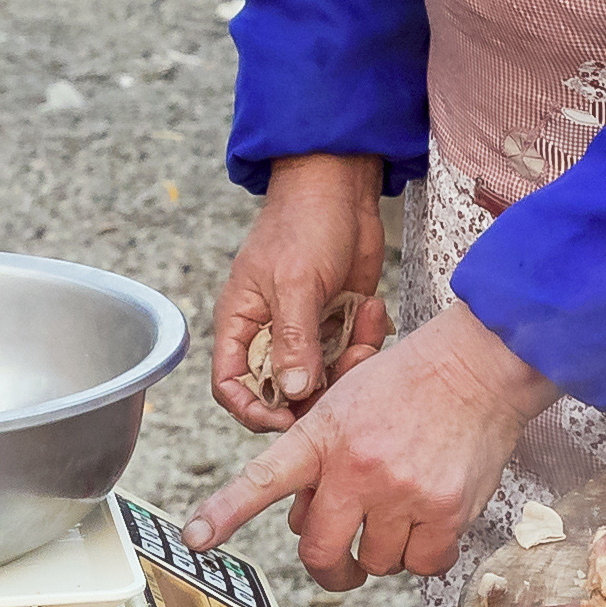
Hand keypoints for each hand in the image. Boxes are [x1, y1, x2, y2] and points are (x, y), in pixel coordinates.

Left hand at [187, 302, 555, 588]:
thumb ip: (319, 461)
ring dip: (383, 551)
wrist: (480, 366)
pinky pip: (423, 565)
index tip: (196, 539)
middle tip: (339, 564)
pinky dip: (424, 555)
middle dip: (328, 567)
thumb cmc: (411, 382)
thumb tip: (307, 522)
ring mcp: (401, 493)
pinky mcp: (445, 512)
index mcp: (323, 436)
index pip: (262, 480)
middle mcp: (357, 468)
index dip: (224, 513)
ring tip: (400, 513)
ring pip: (376, 563)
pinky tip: (430, 524)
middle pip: (320, 552)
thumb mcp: (346, 403)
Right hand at [213, 154, 391, 432]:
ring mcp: (306, 331)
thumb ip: (293, 340)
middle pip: (283, 391)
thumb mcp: (295, 282)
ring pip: (323, 378)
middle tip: (345, 373)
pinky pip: (350, 355)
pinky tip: (375, 309)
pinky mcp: (338, 324)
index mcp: (242, 324)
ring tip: (368, 329)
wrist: (343, 188)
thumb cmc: (304, 223)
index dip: (252, 410)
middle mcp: (270, 333)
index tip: (288, 418)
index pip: (231, 385)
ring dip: (349, 366)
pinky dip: (366, 342)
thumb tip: (291, 392)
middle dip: (317, 391)